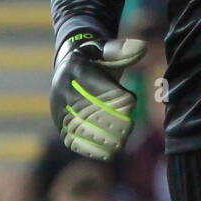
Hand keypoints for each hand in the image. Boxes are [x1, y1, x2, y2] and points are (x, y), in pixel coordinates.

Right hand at [50, 32, 146, 160]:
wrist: (69, 67)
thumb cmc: (96, 59)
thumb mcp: (106, 50)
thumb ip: (122, 50)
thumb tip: (143, 47)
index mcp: (75, 68)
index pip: (98, 87)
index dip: (117, 97)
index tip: (131, 101)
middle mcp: (62, 89)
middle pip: (89, 111)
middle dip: (112, 122)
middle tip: (128, 128)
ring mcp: (58, 108)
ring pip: (80, 130)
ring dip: (102, 139)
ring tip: (119, 144)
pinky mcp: (59, 124)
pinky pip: (73, 141)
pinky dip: (91, 149)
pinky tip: (108, 153)